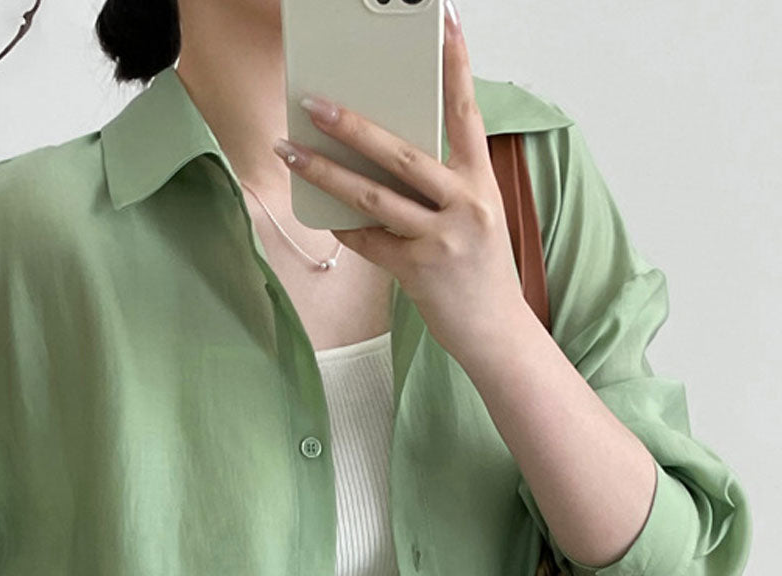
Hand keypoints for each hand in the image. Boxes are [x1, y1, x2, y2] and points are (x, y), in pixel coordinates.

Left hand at [272, 0, 527, 366]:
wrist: (497, 332)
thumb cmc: (480, 271)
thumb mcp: (475, 216)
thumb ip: (441, 186)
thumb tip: (385, 158)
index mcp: (481, 182)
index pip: (467, 111)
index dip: (455, 65)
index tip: (444, 22)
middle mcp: (465, 204)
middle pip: (401, 153)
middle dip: (353, 125)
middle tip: (315, 102)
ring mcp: (441, 238)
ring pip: (373, 196)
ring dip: (326, 172)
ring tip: (291, 152)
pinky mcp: (418, 270)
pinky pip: (368, 241)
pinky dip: (343, 227)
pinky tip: (321, 213)